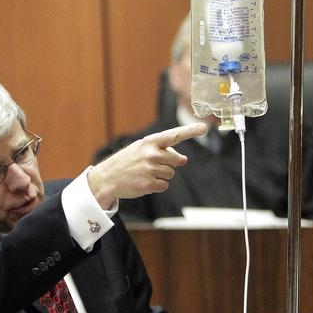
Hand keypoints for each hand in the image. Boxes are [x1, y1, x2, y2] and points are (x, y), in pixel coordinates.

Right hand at [88, 123, 207, 208]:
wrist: (108, 177)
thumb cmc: (128, 160)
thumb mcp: (142, 149)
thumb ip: (163, 150)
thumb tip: (184, 159)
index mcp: (150, 142)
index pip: (174, 135)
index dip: (190, 131)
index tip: (204, 127)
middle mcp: (151, 154)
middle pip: (177, 160)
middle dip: (171, 163)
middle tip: (154, 164)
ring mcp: (150, 170)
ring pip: (171, 174)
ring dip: (162, 175)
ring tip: (145, 173)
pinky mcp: (149, 184)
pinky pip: (164, 185)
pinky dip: (157, 185)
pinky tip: (144, 181)